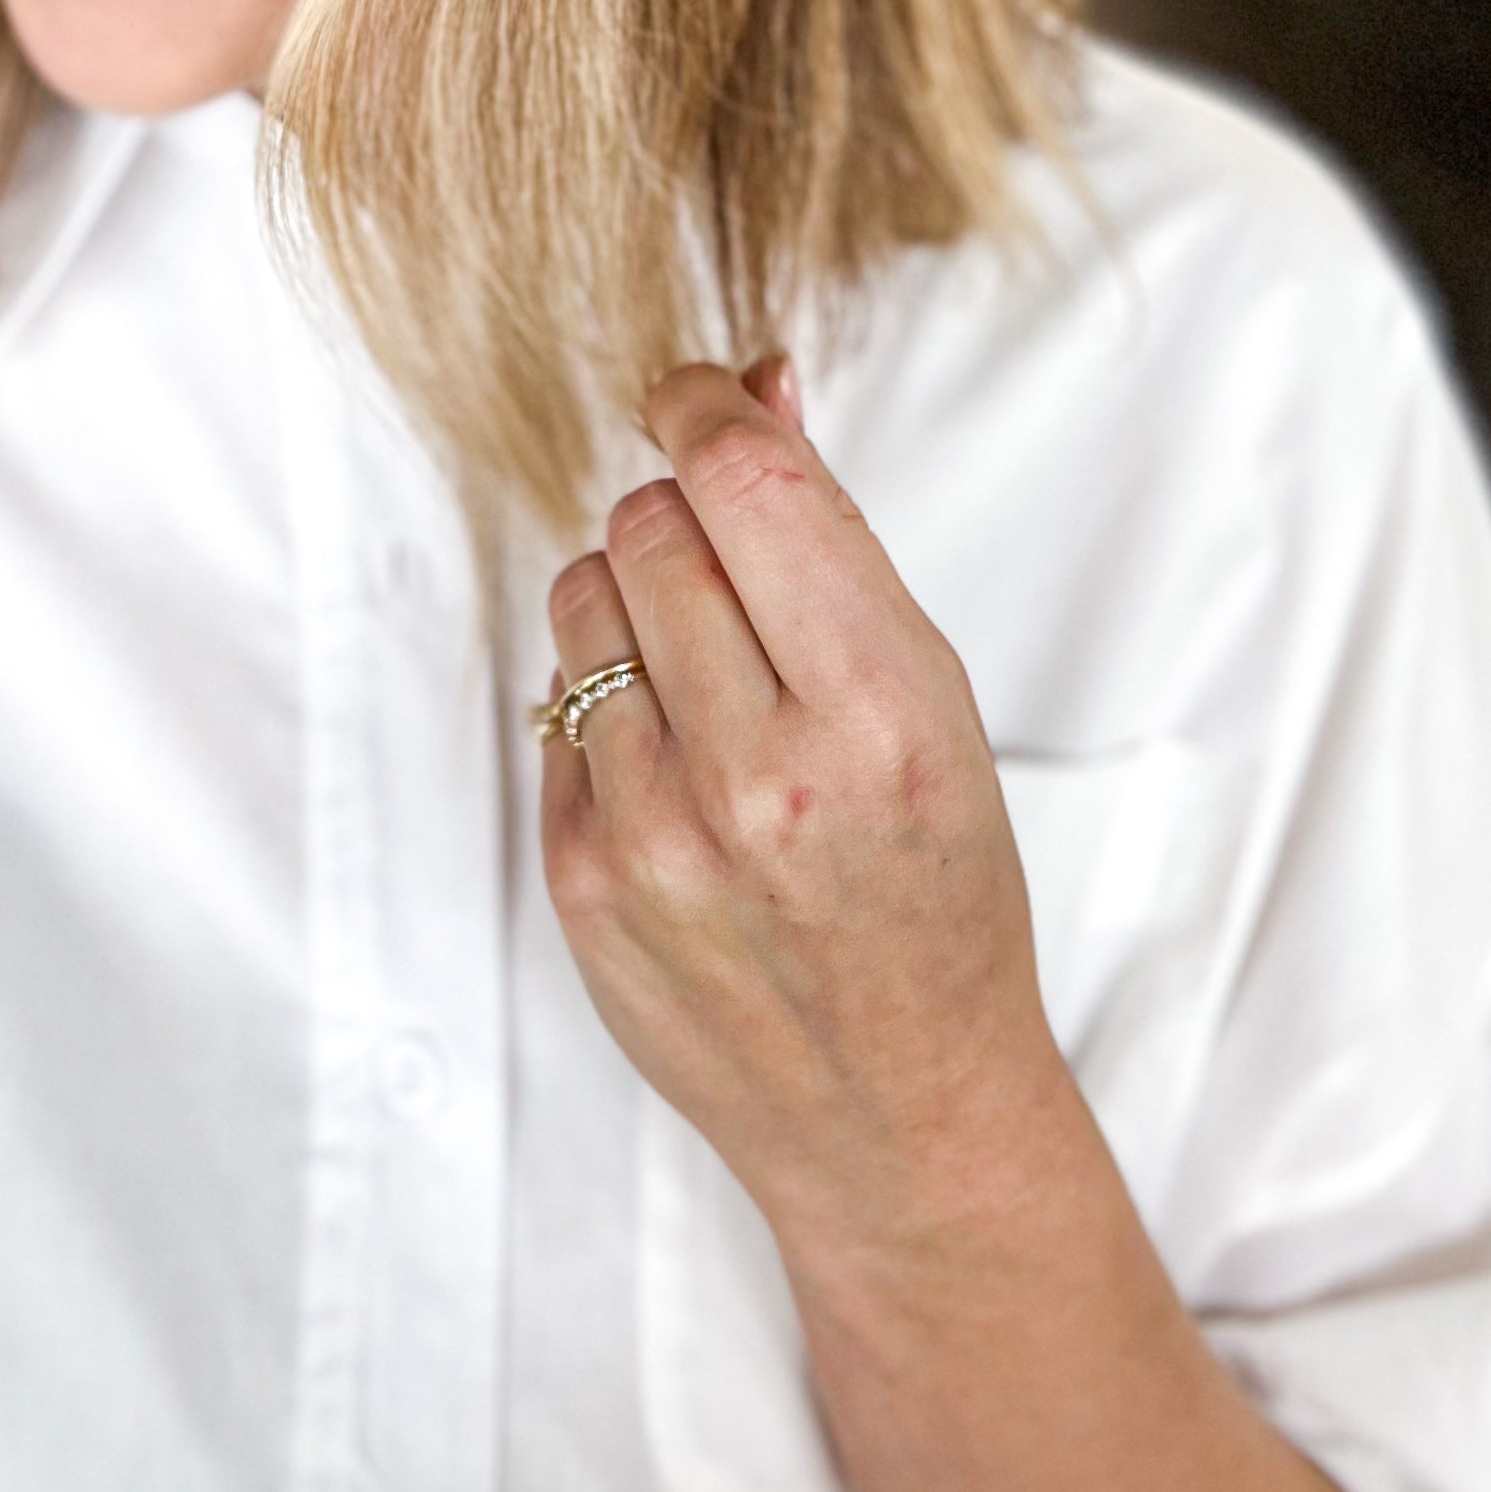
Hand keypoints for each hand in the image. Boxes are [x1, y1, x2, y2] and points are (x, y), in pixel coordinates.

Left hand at [539, 357, 1060, 1252]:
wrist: (901, 1106)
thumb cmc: (935, 887)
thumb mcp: (933, 704)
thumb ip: (832, 542)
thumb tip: (752, 385)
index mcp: (880, 716)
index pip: (748, 486)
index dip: (707, 406)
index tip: (698, 392)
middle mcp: (761, 776)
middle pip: (651, 526)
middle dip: (685, 515)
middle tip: (733, 568)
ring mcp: (654, 836)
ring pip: (583, 597)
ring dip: (632, 598)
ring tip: (706, 672)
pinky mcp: (579, 879)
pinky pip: (555, 701)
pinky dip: (608, 701)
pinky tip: (678, 763)